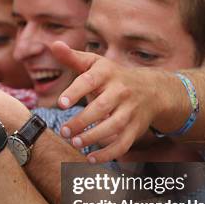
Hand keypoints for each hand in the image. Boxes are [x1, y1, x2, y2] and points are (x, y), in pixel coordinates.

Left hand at [52, 42, 169, 162]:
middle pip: (101, 107)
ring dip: (94, 137)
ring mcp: (130, 110)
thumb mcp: (95, 64)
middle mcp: (121, 91)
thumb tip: (53, 45)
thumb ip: (72, 58)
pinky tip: (91, 158)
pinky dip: (108, 154)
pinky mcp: (135, 128)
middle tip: (63, 131)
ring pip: (114, 126)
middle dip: (82, 121)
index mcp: (107, 73)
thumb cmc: (112, 76)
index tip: (61, 104)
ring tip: (75, 143)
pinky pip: (123, 143)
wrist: (151, 90)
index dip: (75, 92)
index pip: (90, 80)